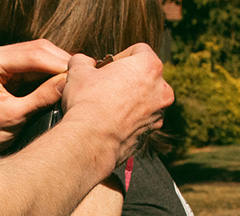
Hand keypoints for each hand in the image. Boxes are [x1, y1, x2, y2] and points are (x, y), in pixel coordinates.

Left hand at [0, 39, 71, 150]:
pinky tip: (65, 82)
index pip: (33, 55)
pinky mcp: (9, 73)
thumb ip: (40, 98)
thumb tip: (68, 84)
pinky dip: (50, 74)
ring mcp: (3, 63)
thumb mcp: (13, 117)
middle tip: (83, 76)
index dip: (58, 64)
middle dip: (61, 63)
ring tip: (77, 81)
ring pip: (39, 57)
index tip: (78, 75)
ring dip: (58, 68)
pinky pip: (35, 68)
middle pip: (38, 50)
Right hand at [60, 44, 173, 170]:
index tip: (105, 69)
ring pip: (145, 98)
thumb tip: (82, 62)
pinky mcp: (152, 132)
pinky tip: (111, 122)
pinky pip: (142, 118)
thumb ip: (82, 61)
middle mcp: (161, 88)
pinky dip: (130, 118)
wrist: (91, 141)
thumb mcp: (78, 73)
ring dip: (129, 99)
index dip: (119, 57)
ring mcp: (159, 112)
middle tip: (105, 87)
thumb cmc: (87, 103)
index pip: (138, 51)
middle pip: (145, 75)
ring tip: (107, 106)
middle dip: (127, 79)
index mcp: (149, 65)